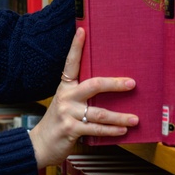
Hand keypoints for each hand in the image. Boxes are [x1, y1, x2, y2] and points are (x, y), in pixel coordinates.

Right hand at [27, 27, 138, 168]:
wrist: (40, 144)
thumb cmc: (58, 122)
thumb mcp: (67, 104)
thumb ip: (83, 96)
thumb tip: (111, 89)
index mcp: (64, 88)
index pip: (70, 64)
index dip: (76, 47)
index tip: (82, 31)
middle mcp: (65, 97)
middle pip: (93, 85)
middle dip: (114, 84)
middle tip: (131, 84)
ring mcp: (67, 113)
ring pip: (99, 112)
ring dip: (120, 117)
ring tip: (134, 119)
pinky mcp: (70, 129)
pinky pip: (96, 128)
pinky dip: (111, 131)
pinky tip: (122, 131)